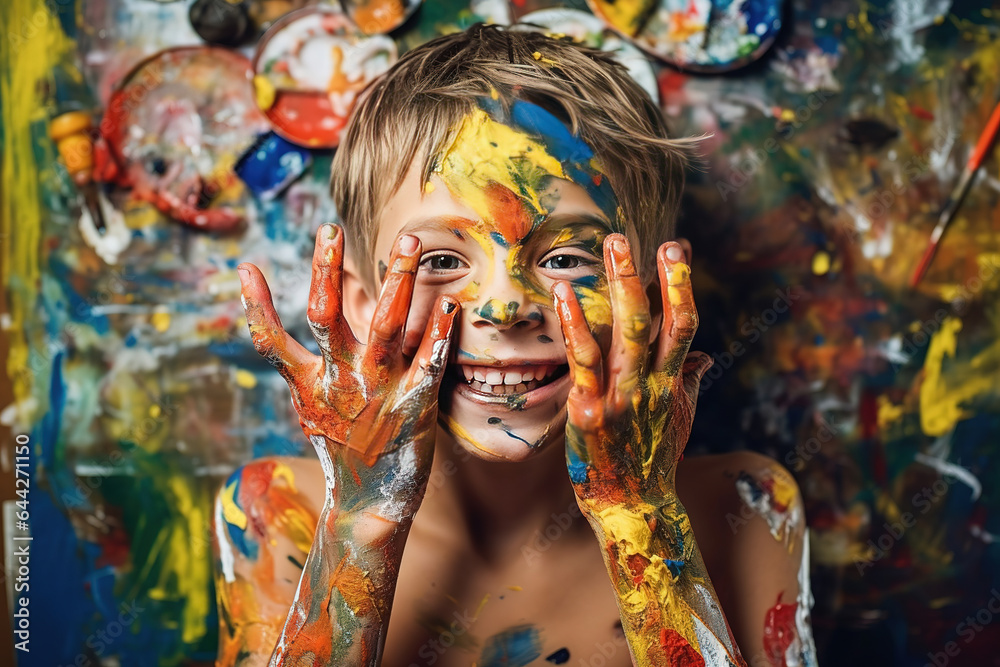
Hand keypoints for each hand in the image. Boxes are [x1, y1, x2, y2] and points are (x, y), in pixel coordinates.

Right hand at [237, 224, 458, 509]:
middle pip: (327, 317)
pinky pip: (429, 360)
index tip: (245, 267)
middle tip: (329, 228)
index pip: (273, 340)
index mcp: (310, 385)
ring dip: (396, 280)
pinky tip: (450, 300)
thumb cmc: (343, 451)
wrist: (369, 507)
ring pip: (385, 326)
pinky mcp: (415, 404)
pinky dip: (438, 328)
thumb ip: (302, 368)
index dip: (257, 305)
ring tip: (409, 240)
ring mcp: (378, 392)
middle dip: (326, 270)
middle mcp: (339, 382)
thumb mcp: (311, 409)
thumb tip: (281, 333)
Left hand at [553, 234, 712, 509]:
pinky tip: (564, 295)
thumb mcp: (678, 419)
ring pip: (626, 331)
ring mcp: (623, 396)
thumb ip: (688, 381)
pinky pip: (584, 359)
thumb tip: (703, 355)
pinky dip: (576, 324)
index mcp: (672, 382)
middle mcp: (651, 384)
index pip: (683, 323)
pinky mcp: (593, 410)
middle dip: (654, 274)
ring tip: (612, 244)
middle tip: (640, 237)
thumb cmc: (651, 460)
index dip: (681, 283)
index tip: (678, 246)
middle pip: (657, 320)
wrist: (634, 508)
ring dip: (622, 284)